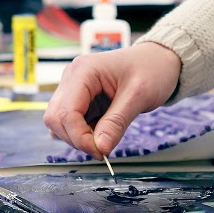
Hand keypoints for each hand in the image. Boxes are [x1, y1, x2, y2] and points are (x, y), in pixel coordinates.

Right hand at [44, 42, 181, 157]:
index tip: (101, 152)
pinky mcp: (79, 98)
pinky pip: (69, 121)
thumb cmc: (151, 70)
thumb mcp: (139, 96)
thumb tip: (100, 149)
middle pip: (55, 118)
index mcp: (83, 71)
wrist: (159, 60)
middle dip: (76, 139)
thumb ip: (117, 123)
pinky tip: (100, 131)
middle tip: (102, 149)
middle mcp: (72, 77)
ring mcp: (73, 87)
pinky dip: (81, 132)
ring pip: (58, 122)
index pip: (66, 112)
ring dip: (77, 137)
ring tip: (104, 137)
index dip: (79, 137)